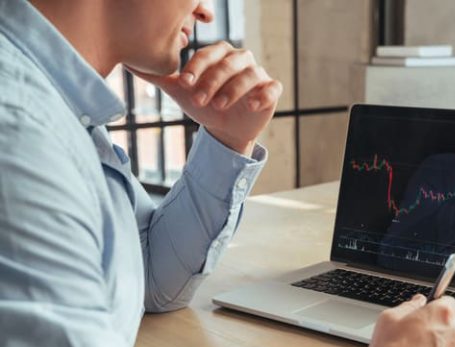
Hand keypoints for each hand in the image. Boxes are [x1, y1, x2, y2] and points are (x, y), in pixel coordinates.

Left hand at [128, 42, 282, 154]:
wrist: (224, 130)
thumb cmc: (204, 104)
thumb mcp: (180, 91)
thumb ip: (159, 77)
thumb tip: (128, 64)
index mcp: (220, 54)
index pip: (210, 53)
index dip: (197, 67)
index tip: (184, 82)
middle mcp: (241, 60)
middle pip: (230, 63)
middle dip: (212, 80)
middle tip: (198, 99)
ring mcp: (258, 75)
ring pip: (250, 74)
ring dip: (233, 89)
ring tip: (218, 105)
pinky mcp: (271, 92)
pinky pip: (272, 88)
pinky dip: (263, 95)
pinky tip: (251, 105)